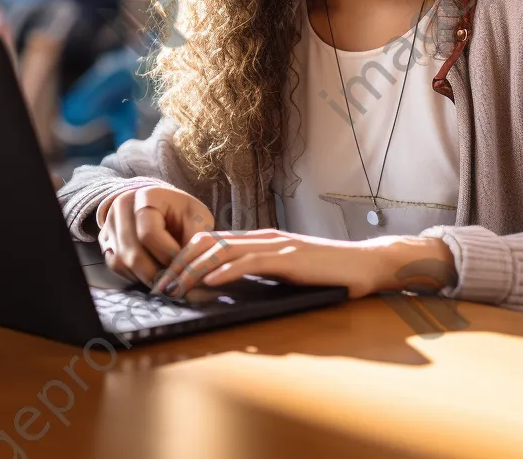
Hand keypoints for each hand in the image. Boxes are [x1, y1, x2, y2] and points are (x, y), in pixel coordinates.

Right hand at [97, 185, 214, 287]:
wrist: (162, 206)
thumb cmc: (182, 212)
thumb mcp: (197, 218)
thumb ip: (195, 240)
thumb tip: (189, 270)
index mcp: (146, 195)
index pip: (149, 233)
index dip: (167, 255)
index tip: (183, 266)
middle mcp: (121, 206)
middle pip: (132, 253)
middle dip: (157, 274)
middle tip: (175, 284)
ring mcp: (110, 223)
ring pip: (122, 262)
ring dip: (146, 278)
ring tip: (166, 280)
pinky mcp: (105, 239)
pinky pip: (116, 266)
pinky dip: (134, 276)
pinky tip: (151, 274)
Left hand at [150, 229, 457, 299]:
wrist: (362, 265)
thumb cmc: (325, 273)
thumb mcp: (284, 271)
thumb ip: (259, 272)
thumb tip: (227, 284)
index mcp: (260, 239)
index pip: (211, 242)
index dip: (184, 259)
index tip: (165, 278)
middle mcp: (263, 237)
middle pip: (210, 243)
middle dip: (180, 264)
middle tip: (160, 285)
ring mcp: (276, 245)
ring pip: (224, 251)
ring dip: (195, 269)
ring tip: (176, 285)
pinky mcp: (288, 258)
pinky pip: (250, 262)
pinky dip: (226, 270)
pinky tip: (210, 280)